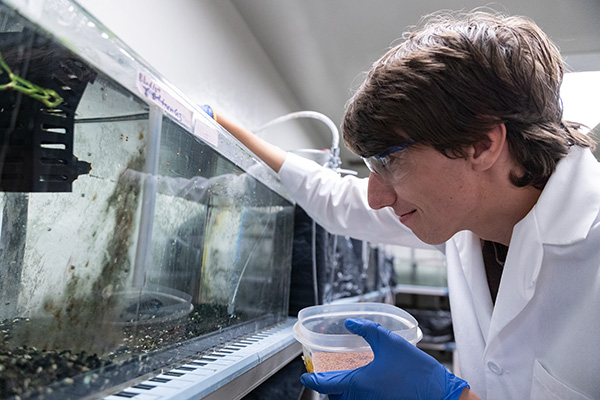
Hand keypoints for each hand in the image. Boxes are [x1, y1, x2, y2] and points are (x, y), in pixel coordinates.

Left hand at [301, 318, 467, 399]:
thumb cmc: (416, 372)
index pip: (324, 384)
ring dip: (342, 391)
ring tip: (344, 378)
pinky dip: (354, 395)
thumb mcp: (389, 342)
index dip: (312, 378)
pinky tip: (364, 384)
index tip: (306, 374)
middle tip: (326, 373)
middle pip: (333, 396)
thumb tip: (351, 323)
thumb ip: (367, 329)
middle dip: (328, 385)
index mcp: (357, 385)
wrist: (439, 395)